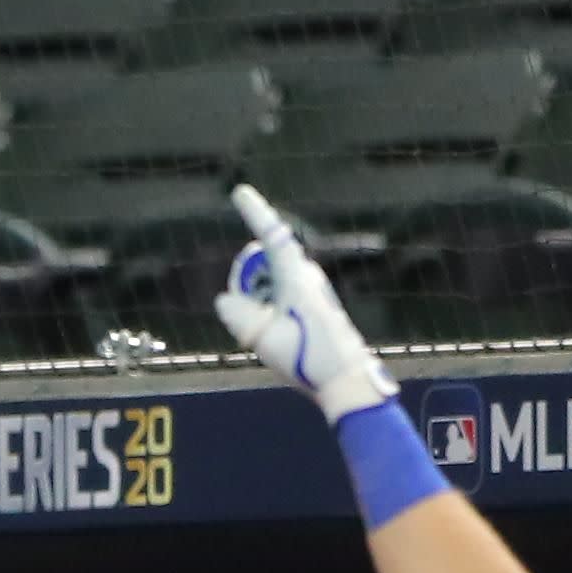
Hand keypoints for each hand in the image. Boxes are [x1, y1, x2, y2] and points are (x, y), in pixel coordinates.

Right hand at [218, 189, 401, 416]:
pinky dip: (269, 311)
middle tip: (251, 322)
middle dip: (247, 284)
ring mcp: (312, 290)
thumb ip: (236, 314)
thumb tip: (226, 299)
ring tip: (272, 337)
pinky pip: (279, 298)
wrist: (345, 380)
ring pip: (269, 284)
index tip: (240, 192)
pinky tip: (282, 340)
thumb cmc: (307, 358)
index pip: (272, 235)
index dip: (254, 212)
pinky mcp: (314, 305)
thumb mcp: (261, 338)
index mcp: (297, 277)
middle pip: (263, 265)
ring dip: (258, 302)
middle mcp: (307, 277)